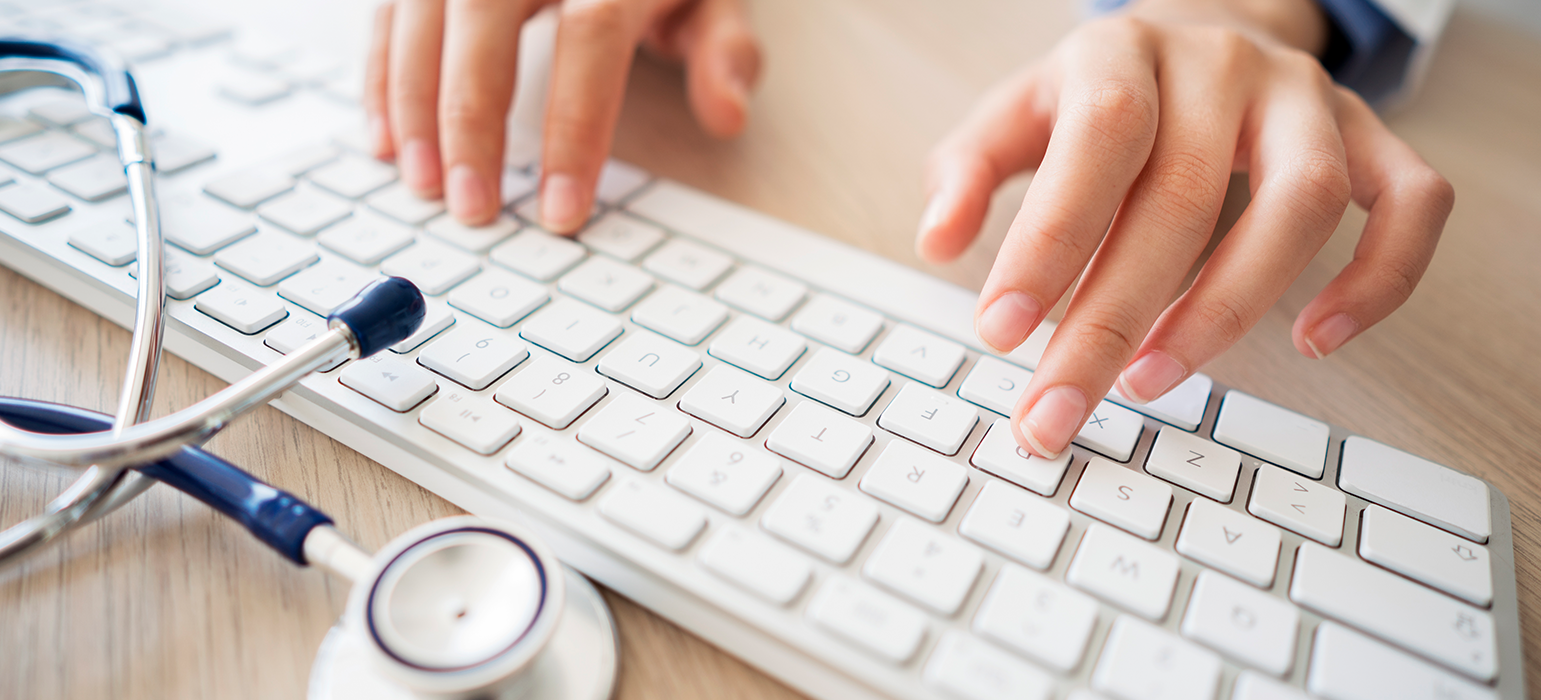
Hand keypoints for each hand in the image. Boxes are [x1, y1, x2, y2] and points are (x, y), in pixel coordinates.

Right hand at [366, 0, 760, 229]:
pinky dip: (383, 74)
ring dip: (414, 104)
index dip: (574, 127)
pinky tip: (389, 138)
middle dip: (471, 122)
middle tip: (472, 209)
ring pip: (424, 13)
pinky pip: (392, 11)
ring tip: (425, 185)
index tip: (561, 209)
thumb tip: (728, 114)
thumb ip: (724, 50)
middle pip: (485, 20)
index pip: (592, 36)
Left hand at [916, 0, 1452, 457]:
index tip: (1000, 334)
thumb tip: (936, 241)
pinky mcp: (1369, 136)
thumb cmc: (1097, 97)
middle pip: (1180, 198)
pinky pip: (1410, 203)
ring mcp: (1306, 99)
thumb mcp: (1015, 115)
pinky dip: (1380, 279)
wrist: (1198, 31)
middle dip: (1110, 322)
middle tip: (1058, 409)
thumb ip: (969, 170)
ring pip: (1301, 201)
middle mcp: (1222, 66)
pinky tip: (1316, 341)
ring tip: (1152, 382)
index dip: (1048, 242)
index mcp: (1122, 53)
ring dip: (1230, 307)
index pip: (1094, 144)